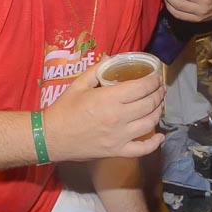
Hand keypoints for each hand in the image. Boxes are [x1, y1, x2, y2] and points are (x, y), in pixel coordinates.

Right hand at [43, 64, 164, 161]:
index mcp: (109, 99)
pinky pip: (142, 149)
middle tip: (159, 89)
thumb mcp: (79, 84)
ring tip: (158, 104)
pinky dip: (154, 143)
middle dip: (158, 94)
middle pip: (149, 104)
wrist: (50, 137)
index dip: (153, 81)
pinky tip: (160, 136)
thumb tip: (111, 59)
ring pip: (150, 123)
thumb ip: (97, 70)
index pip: (142, 87)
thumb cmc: (64, 109)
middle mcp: (118, 117)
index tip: (156, 77)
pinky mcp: (117, 151)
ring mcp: (119, 136)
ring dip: (158, 112)